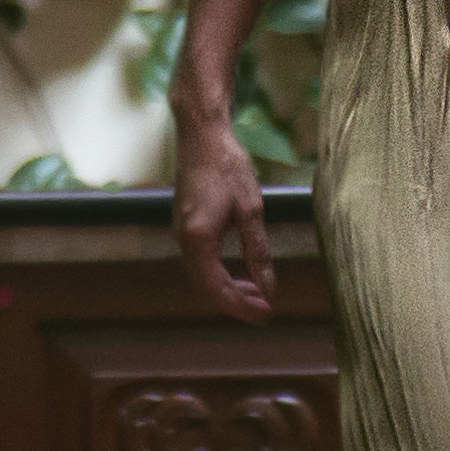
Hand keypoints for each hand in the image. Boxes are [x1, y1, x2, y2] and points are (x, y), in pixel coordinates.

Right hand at [172, 108, 282, 320]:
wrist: (201, 134)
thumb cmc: (227, 166)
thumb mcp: (251, 211)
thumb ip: (258, 253)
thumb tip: (269, 288)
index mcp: (198, 240)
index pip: (217, 289)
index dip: (241, 308)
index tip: (265, 316)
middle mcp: (183, 240)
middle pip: (206, 287)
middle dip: (236, 302)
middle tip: (265, 308)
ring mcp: (181, 232)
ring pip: (202, 275)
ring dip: (229, 287)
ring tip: (258, 292)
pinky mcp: (185, 224)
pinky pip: (200, 260)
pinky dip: (220, 271)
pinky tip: (241, 269)